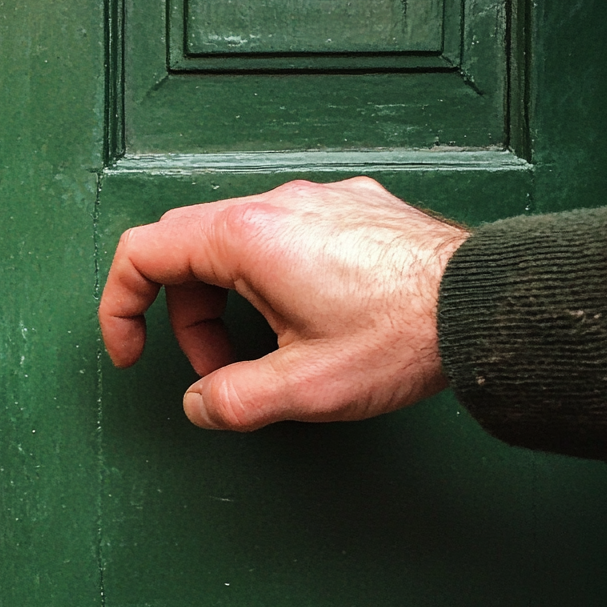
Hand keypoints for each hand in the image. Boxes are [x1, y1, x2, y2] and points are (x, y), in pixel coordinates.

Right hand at [98, 177, 469, 430]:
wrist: (487, 302)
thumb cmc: (404, 334)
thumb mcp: (304, 388)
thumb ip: (231, 401)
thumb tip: (202, 405)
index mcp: (247, 239)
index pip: (143, 253)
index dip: (119, 306)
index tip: (129, 348)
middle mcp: (276, 206)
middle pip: (188, 253)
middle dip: (188, 318)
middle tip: (217, 369)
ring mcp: (316, 201)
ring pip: (237, 245)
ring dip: (232, 303)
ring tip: (272, 353)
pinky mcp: (350, 207)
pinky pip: (284, 237)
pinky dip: (271, 281)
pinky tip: (311, 317)